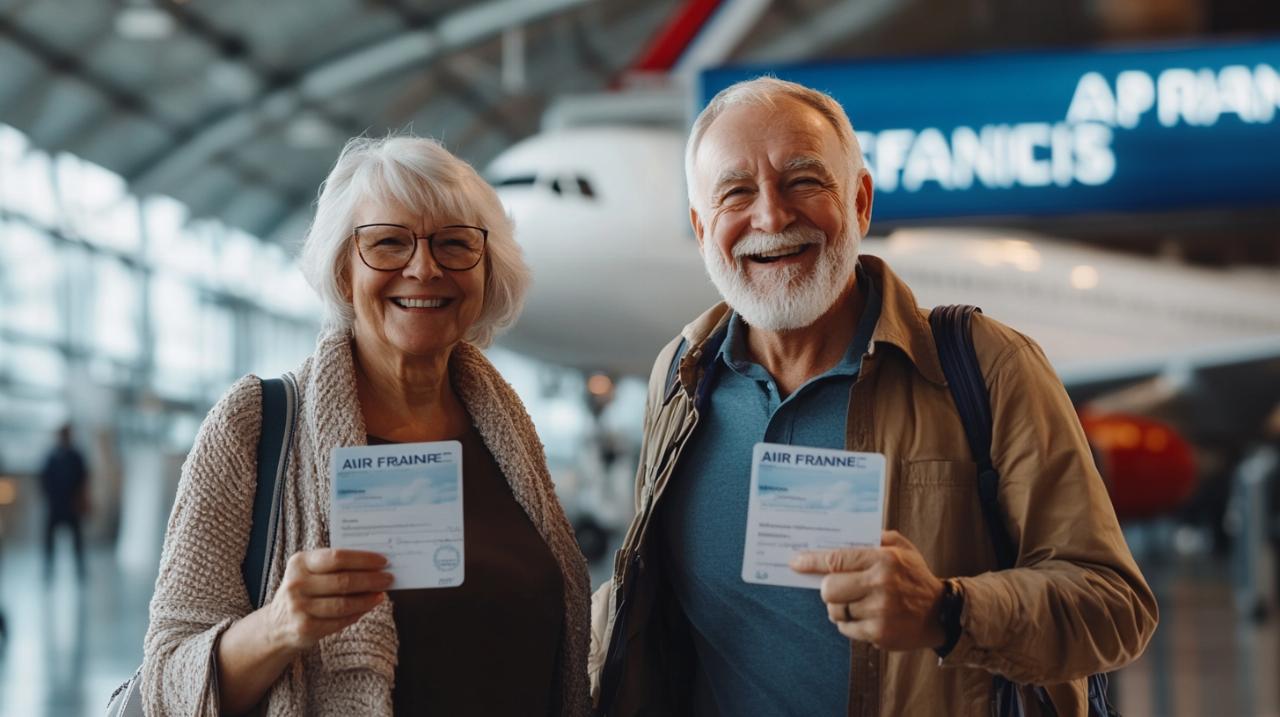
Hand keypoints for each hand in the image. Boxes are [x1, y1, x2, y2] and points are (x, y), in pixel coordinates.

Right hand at [267, 548, 392, 651]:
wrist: (277, 625)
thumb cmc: (303, 592)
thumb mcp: (310, 572)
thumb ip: (335, 566)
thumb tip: (374, 565)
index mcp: (300, 562)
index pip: (337, 557)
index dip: (363, 559)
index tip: (383, 561)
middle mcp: (297, 584)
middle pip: (343, 581)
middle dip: (371, 580)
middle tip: (389, 578)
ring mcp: (299, 607)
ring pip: (344, 603)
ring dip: (368, 599)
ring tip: (381, 594)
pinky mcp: (305, 628)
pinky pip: (340, 620)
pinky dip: (358, 613)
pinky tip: (368, 607)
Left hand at [790, 530, 945, 650]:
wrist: (941, 613)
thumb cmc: (915, 576)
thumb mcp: (902, 548)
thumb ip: (875, 537)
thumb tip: (840, 533)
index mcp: (884, 559)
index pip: (836, 559)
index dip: (811, 561)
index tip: (795, 562)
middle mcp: (881, 584)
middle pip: (829, 588)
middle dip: (827, 589)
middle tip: (836, 588)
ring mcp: (880, 611)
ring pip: (835, 610)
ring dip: (840, 607)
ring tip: (855, 603)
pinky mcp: (879, 633)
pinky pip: (845, 628)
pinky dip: (849, 623)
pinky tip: (865, 617)